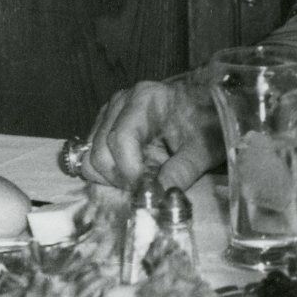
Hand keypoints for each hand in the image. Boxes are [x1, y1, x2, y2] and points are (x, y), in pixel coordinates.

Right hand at [80, 76, 224, 191]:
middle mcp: (121, 101)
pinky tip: (132, 171)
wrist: (206, 110)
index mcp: (146, 99)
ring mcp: (108, 112)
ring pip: (90, 156)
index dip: (129, 171)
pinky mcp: (103, 125)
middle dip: (120, 178)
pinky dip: (107, 172)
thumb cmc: (206, 126)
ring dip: (112, 177)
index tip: (147, 190)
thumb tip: (159, 197)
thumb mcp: (202, 151)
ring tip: (141, 178)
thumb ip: (181, 172)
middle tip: (146, 188)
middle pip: (100, 150)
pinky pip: (90, 155)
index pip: (121, 139)